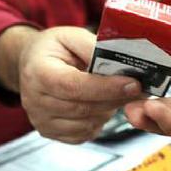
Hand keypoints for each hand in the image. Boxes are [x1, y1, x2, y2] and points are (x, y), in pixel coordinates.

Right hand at [0, 25, 141, 143]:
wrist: (32, 63)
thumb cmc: (54, 48)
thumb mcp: (72, 36)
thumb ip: (94, 48)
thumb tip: (121, 65)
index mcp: (38, 72)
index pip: (74, 86)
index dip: (106, 88)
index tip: (133, 84)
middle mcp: (34, 100)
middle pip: (83, 108)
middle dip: (115, 99)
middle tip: (137, 89)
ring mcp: (40, 120)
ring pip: (87, 124)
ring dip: (108, 110)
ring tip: (114, 93)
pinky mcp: (49, 132)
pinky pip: (83, 134)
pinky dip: (98, 122)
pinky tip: (100, 105)